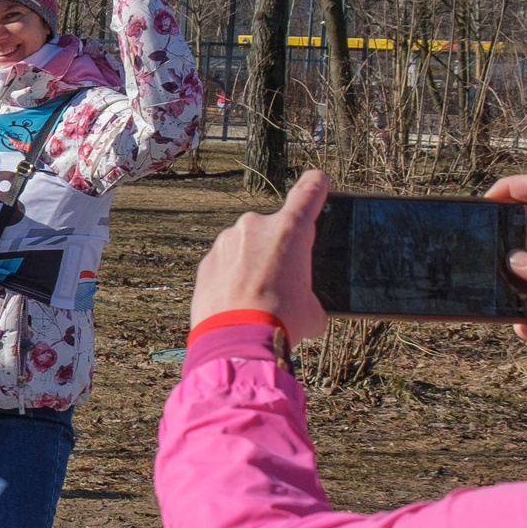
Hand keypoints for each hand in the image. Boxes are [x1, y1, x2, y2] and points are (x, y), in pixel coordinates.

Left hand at [190, 170, 329, 345]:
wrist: (236, 342)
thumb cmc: (281, 322)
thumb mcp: (313, 310)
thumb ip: (311, 295)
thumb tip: (309, 308)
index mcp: (291, 229)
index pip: (310, 190)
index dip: (317, 186)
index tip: (319, 185)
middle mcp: (256, 225)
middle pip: (275, 229)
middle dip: (278, 251)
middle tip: (281, 283)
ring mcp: (227, 241)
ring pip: (247, 246)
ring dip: (252, 264)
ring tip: (256, 298)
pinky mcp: (207, 261)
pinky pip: (225, 263)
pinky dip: (231, 277)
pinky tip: (236, 302)